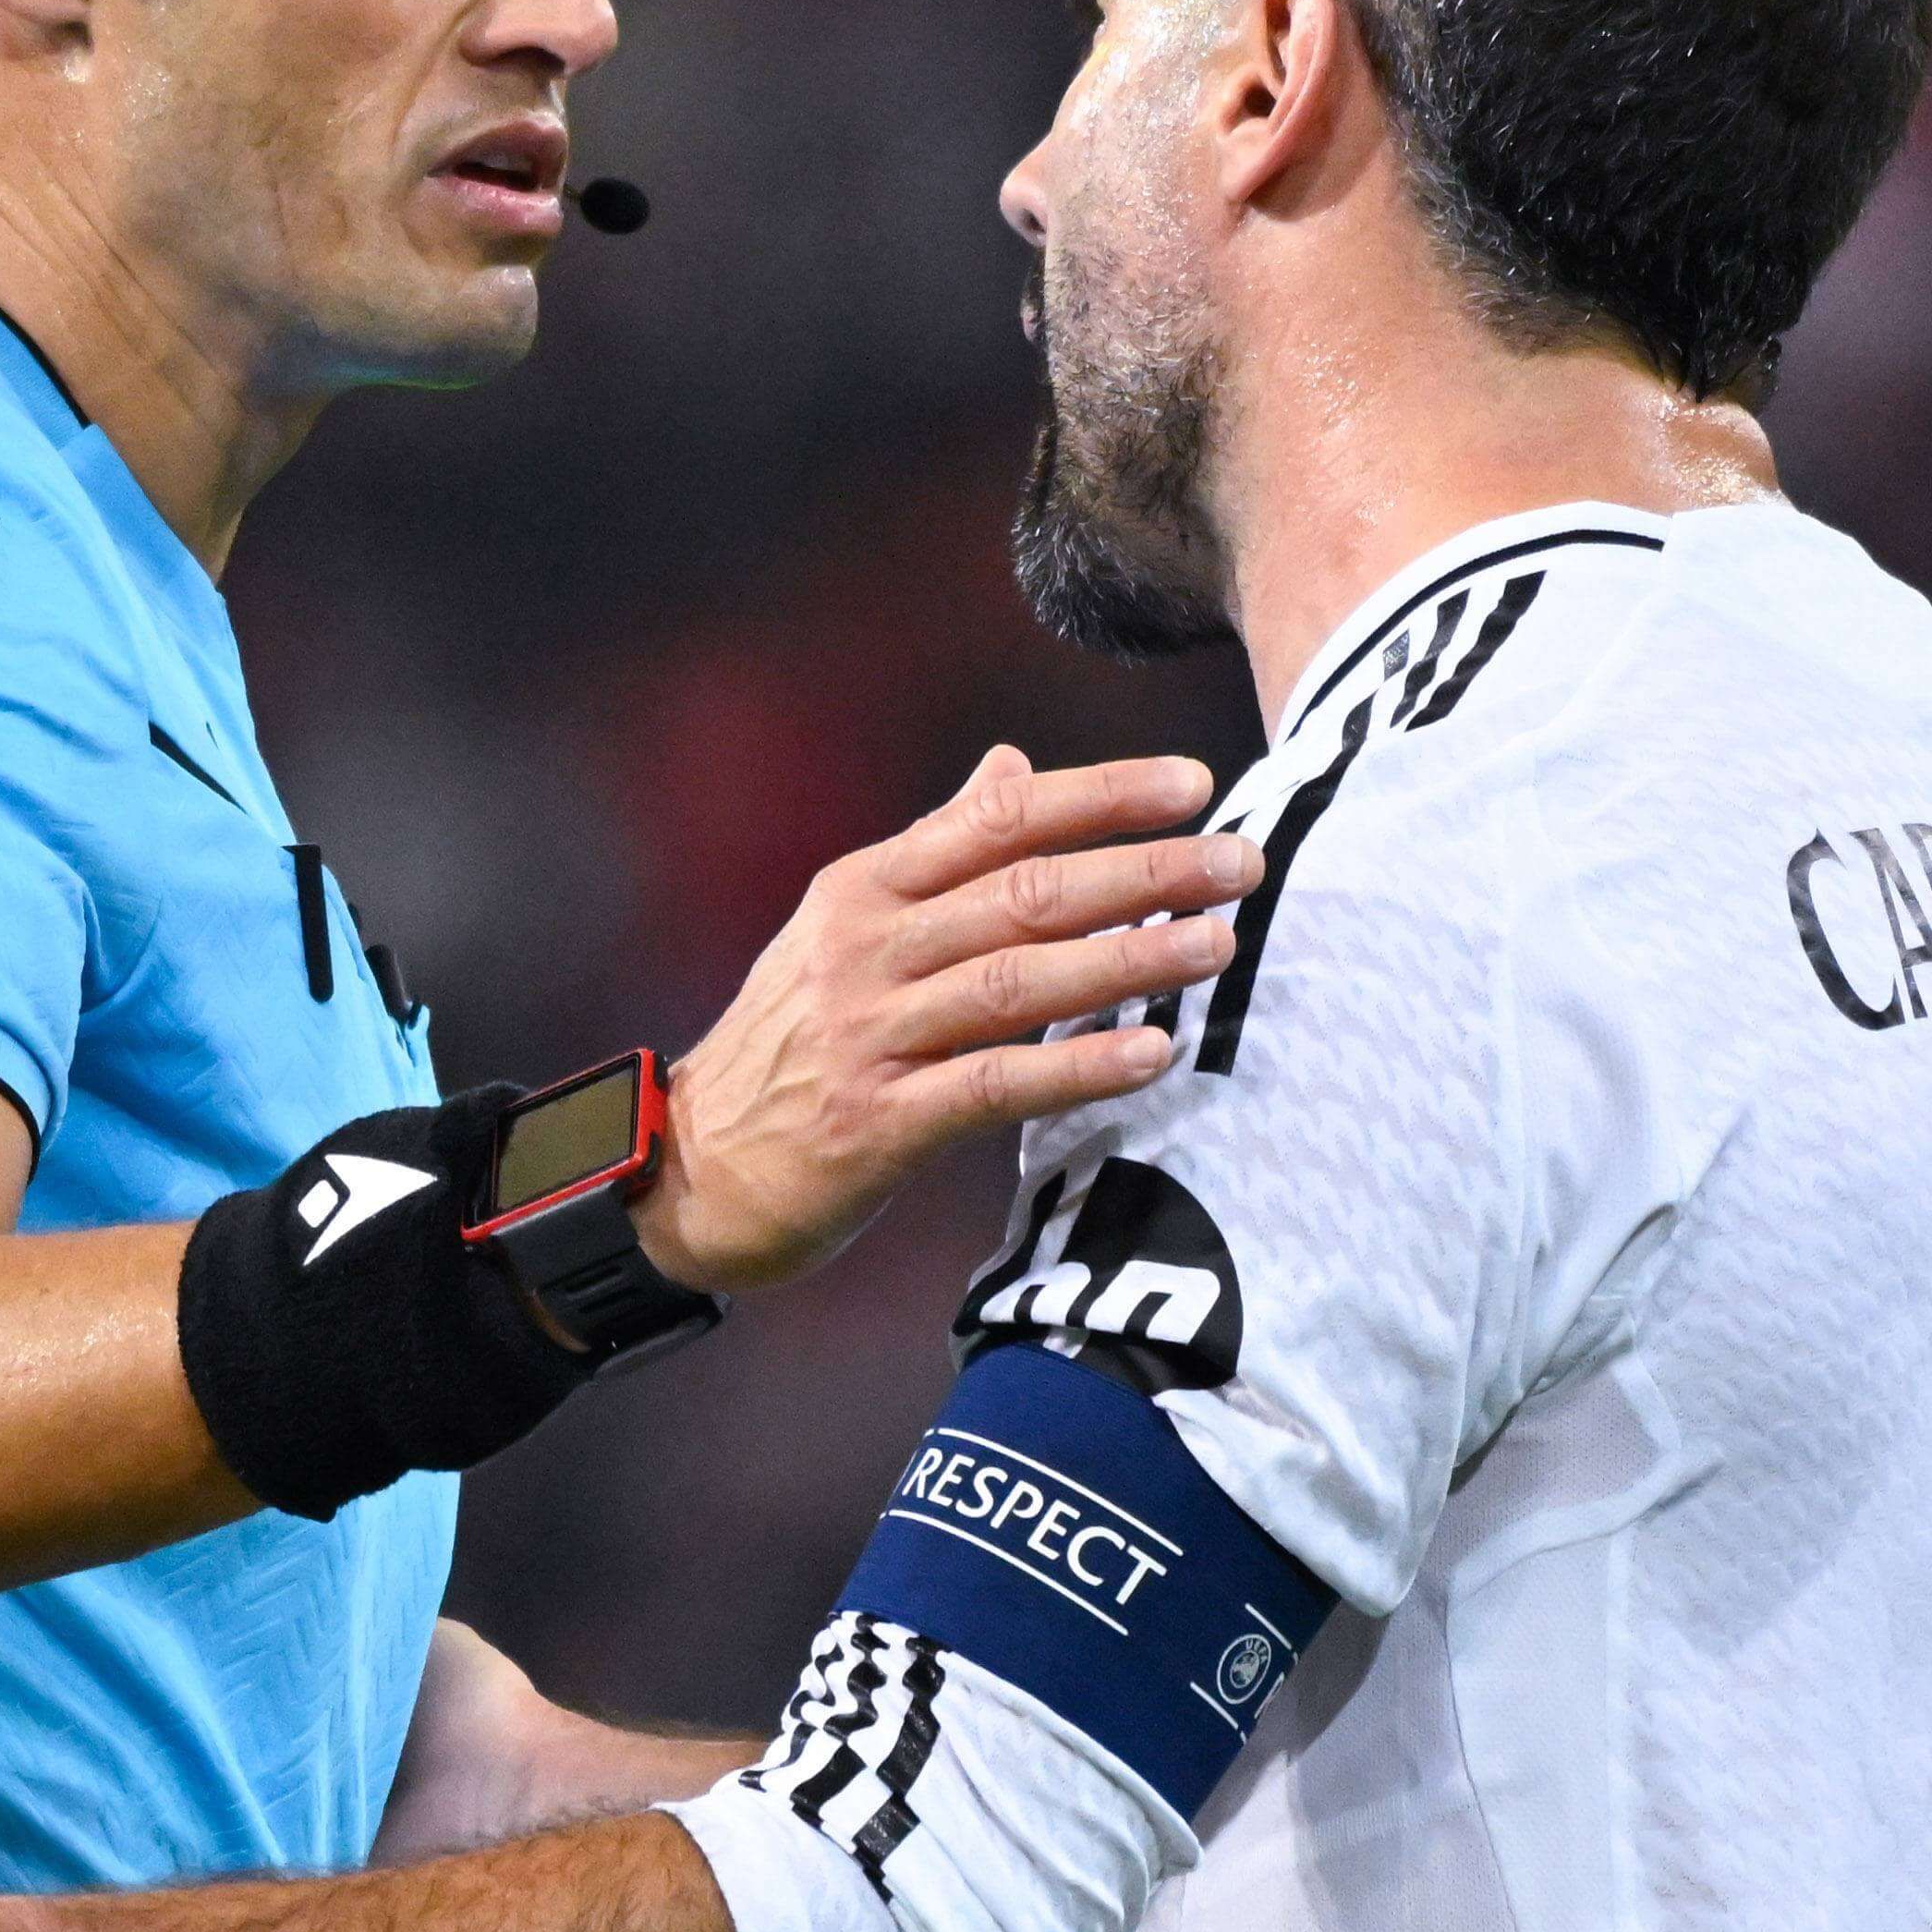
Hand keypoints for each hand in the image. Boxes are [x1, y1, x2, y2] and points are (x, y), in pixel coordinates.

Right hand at [640, 746, 1252, 1292]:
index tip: (1193, 785)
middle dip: (1144, 872)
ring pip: (1020, 981)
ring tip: (1219, 943)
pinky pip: (996, 1085)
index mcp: (864, 888)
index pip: (997, 819)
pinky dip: (1079, 1067)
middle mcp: (865, 948)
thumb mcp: (845, 928)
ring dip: (1129, 960)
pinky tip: (1152, 1053)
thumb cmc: (790, 1043)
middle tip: (1242, 862)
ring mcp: (869, 1035)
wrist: (688, 1166)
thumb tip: (1012, 764)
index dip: (1099, 796)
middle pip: (1025, 893)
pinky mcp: (878, 1123)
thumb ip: (936, 848)